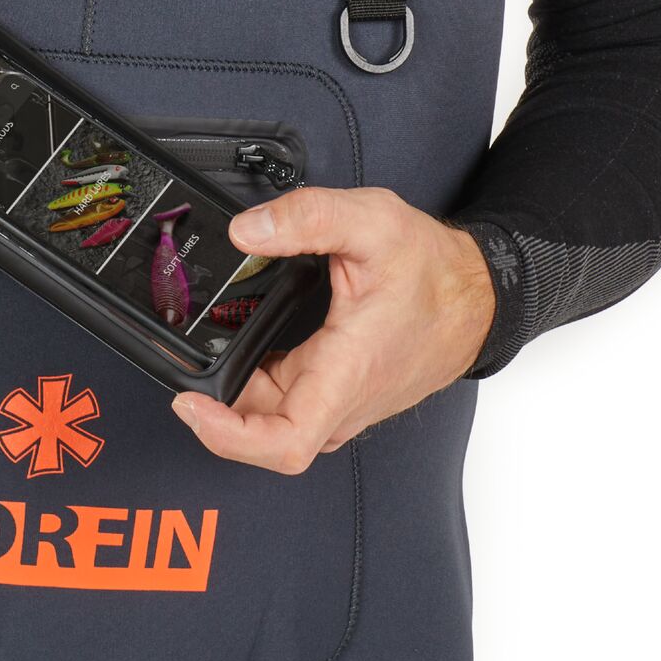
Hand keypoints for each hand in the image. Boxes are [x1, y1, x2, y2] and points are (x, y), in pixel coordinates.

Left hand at [170, 187, 494, 472]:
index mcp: (348, 372)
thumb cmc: (436, 270)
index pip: (285, 442)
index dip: (228, 436)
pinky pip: (287, 406)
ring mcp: (342, 402)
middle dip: (217, 406)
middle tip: (180, 366)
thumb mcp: (372, 221)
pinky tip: (238, 353)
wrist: (480, 295)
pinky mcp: (340, 393)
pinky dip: (255, 386)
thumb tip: (244, 231)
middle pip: (264, 433)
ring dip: (234, 397)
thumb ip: (305, 218)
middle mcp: (343, 400)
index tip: (191, 406)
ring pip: (273, 420)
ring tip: (200, 357)